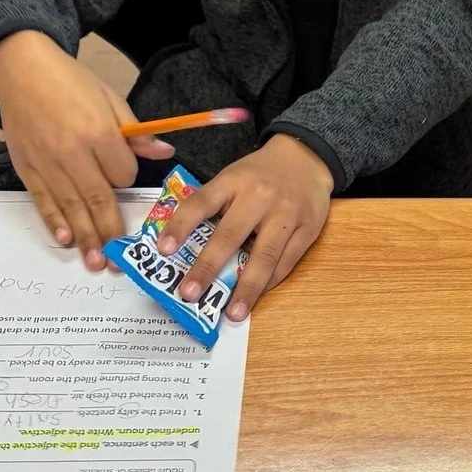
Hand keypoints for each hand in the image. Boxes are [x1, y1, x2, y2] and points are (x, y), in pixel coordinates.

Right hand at [0, 30, 174, 268]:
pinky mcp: (27, 166)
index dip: (127, 179)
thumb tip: (165, 151)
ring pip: (71, 206)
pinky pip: (43, 199)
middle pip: (98, 198)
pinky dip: (54, 220)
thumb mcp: (111, 99)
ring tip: (96, 262)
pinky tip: (65, 239)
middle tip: (121, 260)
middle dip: (111, 230)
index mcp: (99, 132)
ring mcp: (47, 161)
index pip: (123, 174)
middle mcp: (72, 151)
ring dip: (85, 236)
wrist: (22, 69)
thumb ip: (136, 133)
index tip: (123, 176)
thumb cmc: (70, 82)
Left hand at [156, 134, 332, 320]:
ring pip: (264, 256)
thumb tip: (185, 246)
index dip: (180, 227)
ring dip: (247, 288)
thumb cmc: (260, 173)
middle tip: (189, 294)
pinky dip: (270, 282)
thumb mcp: (233, 176)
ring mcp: (286, 214)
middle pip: (230, 235)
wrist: (306, 158)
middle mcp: (259, 197)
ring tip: (233, 314)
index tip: (163, 251)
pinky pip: (286, 262)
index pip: (201, 203)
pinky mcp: (308, 229)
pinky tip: (256, 297)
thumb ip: (213, 204)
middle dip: (208, 267)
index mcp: (233, 181)